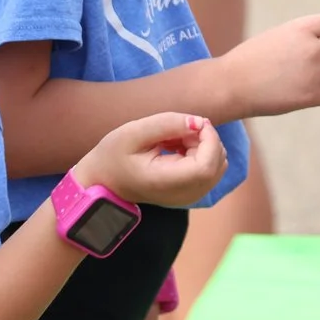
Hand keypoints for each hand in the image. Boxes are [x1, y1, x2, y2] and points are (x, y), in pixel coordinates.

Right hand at [77, 112, 227, 208]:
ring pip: (217, 163)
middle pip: (217, 162)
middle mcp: (183, 195)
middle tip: (176, 131)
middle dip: (205, 139)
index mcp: (167, 183)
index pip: (208, 165)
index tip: (194, 123)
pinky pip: (210, 168)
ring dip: (202, 145)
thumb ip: (168, 124)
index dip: (209, 139)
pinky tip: (177, 147)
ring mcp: (189, 196)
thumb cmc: (113, 155)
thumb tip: (200, 122)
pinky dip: (200, 152)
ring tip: (173, 139)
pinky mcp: (190, 192)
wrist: (102, 181)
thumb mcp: (133, 132)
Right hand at [220, 12, 319, 116]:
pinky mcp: (309, 97)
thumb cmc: (254, 58)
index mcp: (302, 28)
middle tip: (319, 60)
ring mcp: (312, 74)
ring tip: (311, 76)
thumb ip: (309, 35)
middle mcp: (311, 49)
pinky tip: (311, 90)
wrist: (230, 84)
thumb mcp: (281, 34)